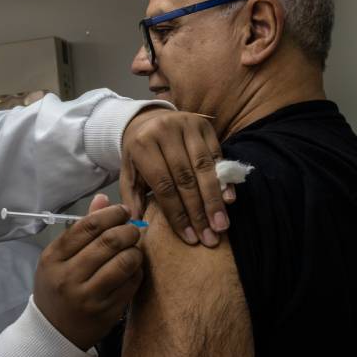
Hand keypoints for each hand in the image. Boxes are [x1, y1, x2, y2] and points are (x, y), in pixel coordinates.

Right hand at [33, 195, 142, 350]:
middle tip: (133, 228)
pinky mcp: (107, 312)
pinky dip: (137, 270)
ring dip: (136, 250)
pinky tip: (132, 268)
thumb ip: (82, 228)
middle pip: (109, 241)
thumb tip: (104, 198)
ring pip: (124, 262)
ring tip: (134, 248)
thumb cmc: (56, 288)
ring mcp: (88, 296)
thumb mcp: (58, 257)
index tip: (122, 211)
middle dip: (128, 229)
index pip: (87, 226)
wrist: (52, 332)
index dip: (111, 214)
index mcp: (53, 258)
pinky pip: (131, 283)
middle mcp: (69, 276)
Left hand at [121, 107, 235, 247]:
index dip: (177, 213)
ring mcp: (186, 125)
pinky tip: (228, 201)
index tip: (189, 237)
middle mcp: (164, 131)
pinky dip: (223, 179)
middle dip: (198, 211)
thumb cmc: (139, 153)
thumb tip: (137, 225)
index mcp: (142, 145)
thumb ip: (132, 197)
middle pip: (185, 178)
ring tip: (221, 225)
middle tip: (209, 238)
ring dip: (214, 200)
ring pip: (204, 167)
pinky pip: (217, 155)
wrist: (148, 119)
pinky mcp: (204, 124)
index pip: (163, 185)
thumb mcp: (129, 172)